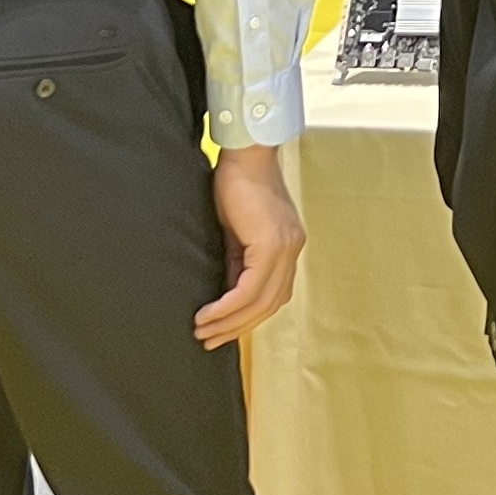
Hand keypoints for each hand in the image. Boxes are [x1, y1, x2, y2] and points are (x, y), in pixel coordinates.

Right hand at [196, 143, 305, 349]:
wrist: (244, 154)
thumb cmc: (236, 183)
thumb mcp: (237, 231)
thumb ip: (238, 260)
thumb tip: (226, 292)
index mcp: (288, 246)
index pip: (273, 294)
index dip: (248, 317)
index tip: (222, 330)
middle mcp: (292, 249)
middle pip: (269, 304)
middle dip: (238, 327)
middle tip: (209, 340)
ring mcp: (286, 247)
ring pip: (261, 301)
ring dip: (230, 321)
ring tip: (203, 330)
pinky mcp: (271, 244)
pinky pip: (250, 288)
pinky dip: (228, 305)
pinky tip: (208, 313)